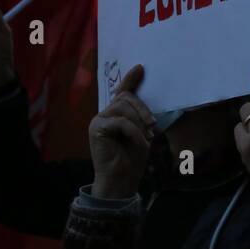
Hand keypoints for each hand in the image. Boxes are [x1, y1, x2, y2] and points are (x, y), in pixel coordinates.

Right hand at [89, 65, 156, 199]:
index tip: (140, 67)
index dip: (130, 79)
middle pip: (125, 98)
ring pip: (123, 107)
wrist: (120, 181)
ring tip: (146, 137)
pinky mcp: (96, 128)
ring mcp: (98, 120)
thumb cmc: (131, 160)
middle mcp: (104, 114)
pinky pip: (120, 121)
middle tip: (153, 125)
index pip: (122, 92)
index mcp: (115, 115)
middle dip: (142, 109)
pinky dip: (134, 132)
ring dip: (139, 122)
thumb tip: (148, 111)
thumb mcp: (141, 135)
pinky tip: (141, 143)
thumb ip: (140, 118)